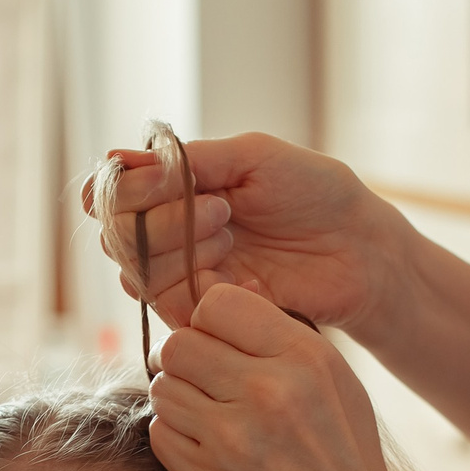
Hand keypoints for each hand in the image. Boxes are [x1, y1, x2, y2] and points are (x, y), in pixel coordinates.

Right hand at [84, 133, 421, 339]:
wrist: (360, 251)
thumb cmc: (315, 193)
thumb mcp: (252, 157)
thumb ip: (186, 160)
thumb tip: (115, 160)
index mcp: (174, 187)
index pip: (110, 194)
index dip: (125, 191)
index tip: (168, 182)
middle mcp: (168, 232)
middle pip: (115, 236)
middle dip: (162, 220)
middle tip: (223, 210)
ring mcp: (183, 275)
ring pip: (136, 274)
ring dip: (182, 250)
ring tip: (234, 238)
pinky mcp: (204, 313)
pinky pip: (170, 308)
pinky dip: (201, 286)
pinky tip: (245, 275)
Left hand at [149, 282, 434, 470]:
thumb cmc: (345, 459)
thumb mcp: (335, 382)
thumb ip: (279, 338)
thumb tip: (214, 297)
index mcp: (305, 357)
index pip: (217, 303)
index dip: (209, 323)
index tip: (219, 345)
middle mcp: (268, 391)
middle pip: (177, 344)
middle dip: (184, 362)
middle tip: (203, 383)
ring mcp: (233, 438)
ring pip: (162, 389)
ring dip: (178, 402)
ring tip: (211, 420)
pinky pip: (161, 433)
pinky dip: (176, 439)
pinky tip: (209, 452)